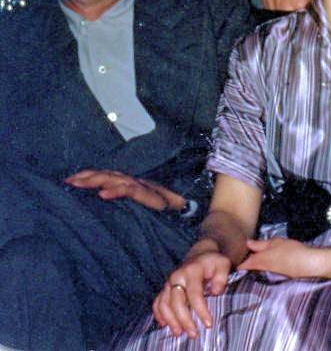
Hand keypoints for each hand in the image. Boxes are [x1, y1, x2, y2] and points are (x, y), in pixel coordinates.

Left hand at [65, 169, 184, 212]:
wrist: (194, 221)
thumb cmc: (167, 220)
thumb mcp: (142, 213)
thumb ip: (126, 208)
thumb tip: (101, 206)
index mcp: (136, 187)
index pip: (111, 177)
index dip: (91, 175)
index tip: (70, 180)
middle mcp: (141, 185)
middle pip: (112, 176)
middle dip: (90, 177)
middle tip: (69, 182)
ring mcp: (149, 190)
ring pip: (121, 181)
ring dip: (99, 181)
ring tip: (81, 185)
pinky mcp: (155, 199)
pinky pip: (135, 193)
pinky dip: (119, 192)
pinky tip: (104, 195)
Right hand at [151, 250, 231, 338]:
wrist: (201, 254)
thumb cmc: (214, 262)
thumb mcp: (223, 264)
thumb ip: (221, 277)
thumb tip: (215, 292)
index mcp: (192, 271)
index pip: (194, 294)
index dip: (201, 310)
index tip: (208, 324)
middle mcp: (177, 276)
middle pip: (176, 301)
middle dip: (184, 319)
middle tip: (193, 334)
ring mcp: (168, 283)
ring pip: (164, 304)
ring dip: (170, 320)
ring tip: (179, 333)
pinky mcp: (164, 288)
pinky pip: (157, 303)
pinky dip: (159, 314)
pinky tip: (164, 325)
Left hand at [237, 237, 323, 278]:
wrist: (308, 264)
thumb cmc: (291, 251)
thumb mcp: (275, 242)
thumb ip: (260, 244)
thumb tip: (247, 244)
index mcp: (258, 261)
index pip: (242, 265)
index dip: (237, 262)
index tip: (234, 257)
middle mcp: (262, 269)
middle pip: (250, 267)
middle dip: (246, 262)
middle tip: (243, 254)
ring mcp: (271, 273)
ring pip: (259, 268)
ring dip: (256, 263)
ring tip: (257, 254)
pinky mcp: (280, 274)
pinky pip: (268, 269)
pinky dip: (266, 264)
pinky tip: (272, 258)